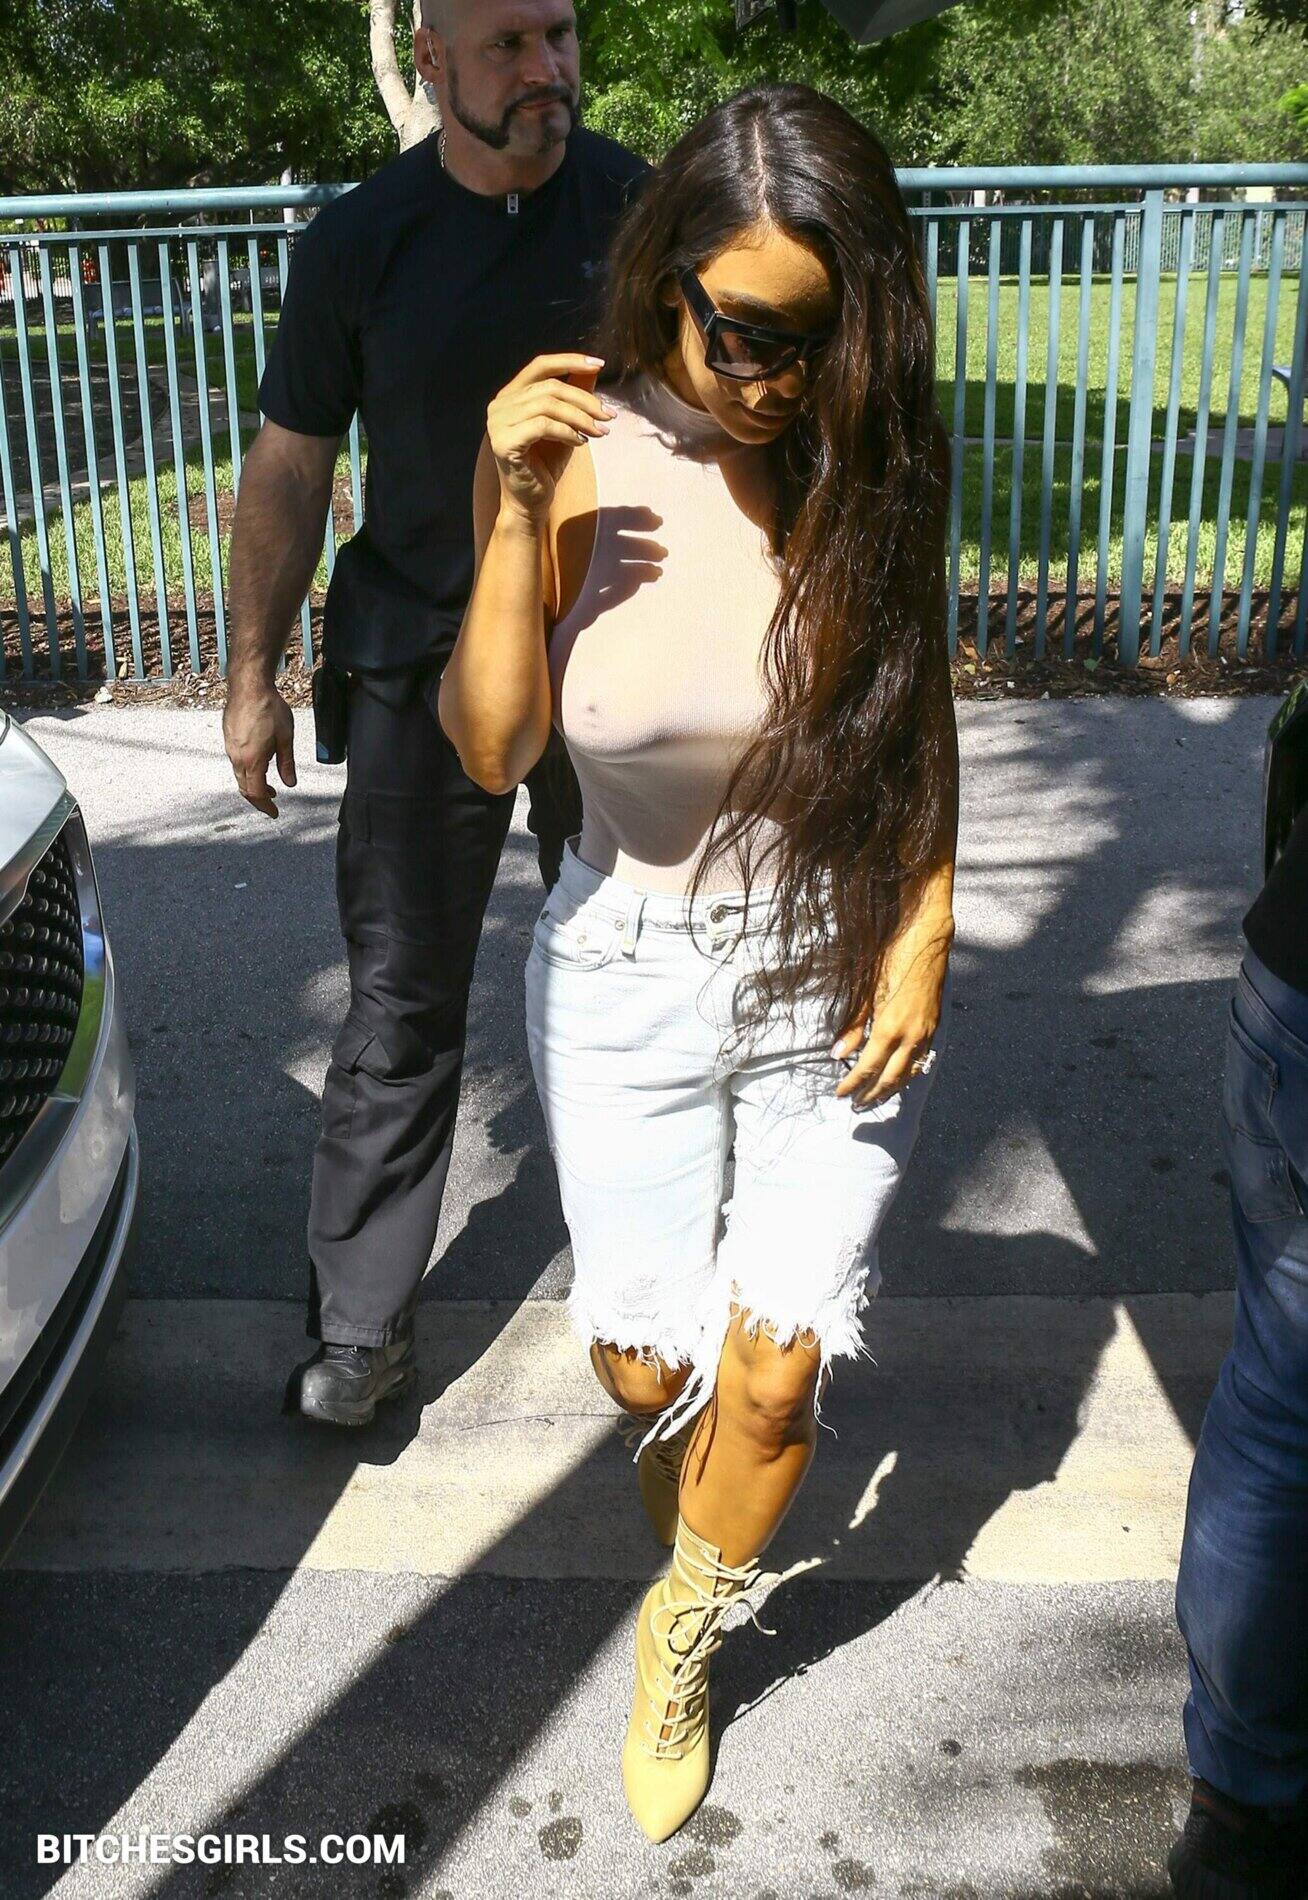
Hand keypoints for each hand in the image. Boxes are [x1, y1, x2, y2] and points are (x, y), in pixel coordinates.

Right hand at [223, 675, 296, 817]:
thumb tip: (289, 784)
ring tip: (268, 787)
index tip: (274, 813)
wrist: (249, 686)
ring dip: (253, 785)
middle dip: (258, 799)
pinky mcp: (228, 739)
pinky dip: (247, 772)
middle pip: (244, 788)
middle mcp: (237, 757)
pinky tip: (259, 766)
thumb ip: (287, 764)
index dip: (265, 806)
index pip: (256, 793)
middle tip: (271, 803)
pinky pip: (236, 763)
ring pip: (239, 776)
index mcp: (252, 760)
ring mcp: (230, 748)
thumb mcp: (285, 739)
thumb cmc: (269, 709)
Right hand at [487, 353, 614, 525]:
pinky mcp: (504, 442)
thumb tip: (592, 370)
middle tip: (609, 415)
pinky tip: (581, 443)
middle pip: (550, 387)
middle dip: (585, 400)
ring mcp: (498, 423)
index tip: (598, 364)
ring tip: (600, 432)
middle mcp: (499, 405)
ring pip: (548, 405)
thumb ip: (574, 397)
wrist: (531, 502)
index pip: (540, 365)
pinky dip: (568, 432)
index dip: (570, 361)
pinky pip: (543, 426)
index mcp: (511, 395)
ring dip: (581, 418)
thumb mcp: (565, 424)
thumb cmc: (546, 464)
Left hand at [831, 913, 952, 1108]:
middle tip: (856, 1106)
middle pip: (890, 1079)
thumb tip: (836, 1053)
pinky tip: (898, 1077)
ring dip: (891, 1090)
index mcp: (890, 1028)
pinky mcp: (935, 1026)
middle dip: (872, 1095)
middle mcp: (911, 1036)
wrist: (928, 940)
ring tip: (875, 1098)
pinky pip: (921, 1060)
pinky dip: (907, 1074)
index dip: (852, 1084)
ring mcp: (926, 1033)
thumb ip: (853, 1025)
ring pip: (909, 1073)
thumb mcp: (867, 990)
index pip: (867, 1067)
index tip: (839, 1094)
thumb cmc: (892, 958)